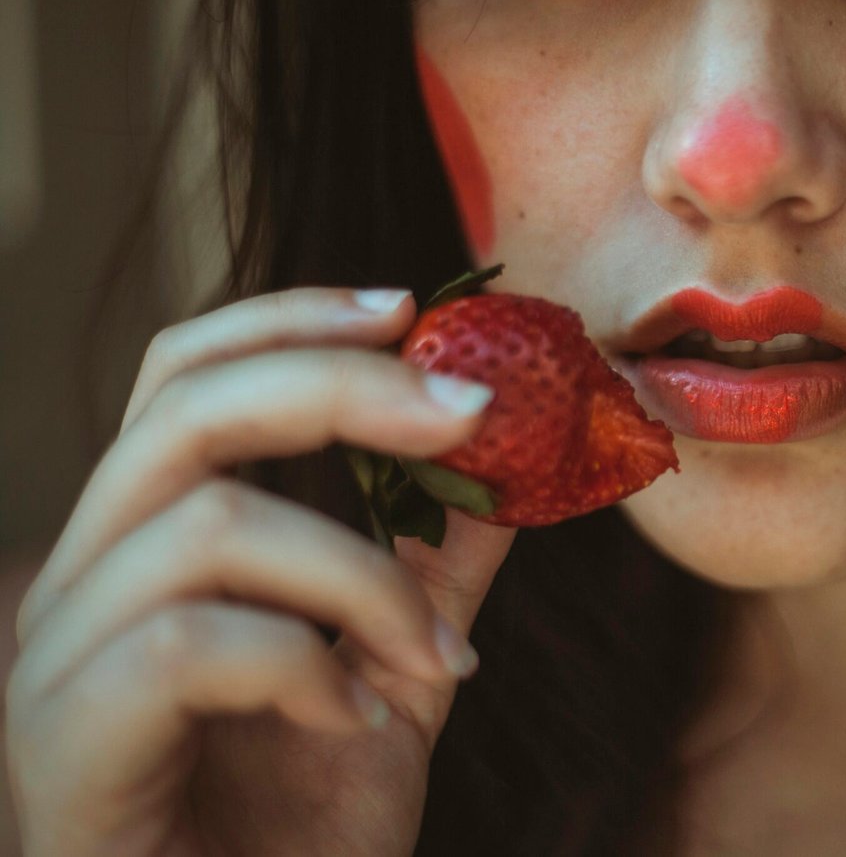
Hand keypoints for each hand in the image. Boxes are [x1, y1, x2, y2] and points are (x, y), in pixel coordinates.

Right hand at [4, 287, 516, 855]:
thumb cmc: (303, 827)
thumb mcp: (400, 668)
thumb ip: (441, 563)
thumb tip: (521, 458)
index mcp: (150, 545)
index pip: (185, 373)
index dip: (294, 318)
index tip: (414, 308)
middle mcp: (83, 584)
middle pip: (186, 409)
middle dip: (346, 388)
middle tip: (477, 413)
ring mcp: (57, 664)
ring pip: (206, 526)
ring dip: (362, 580)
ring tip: (438, 659)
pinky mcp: (60, 745)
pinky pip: (186, 643)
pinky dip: (305, 667)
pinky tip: (358, 722)